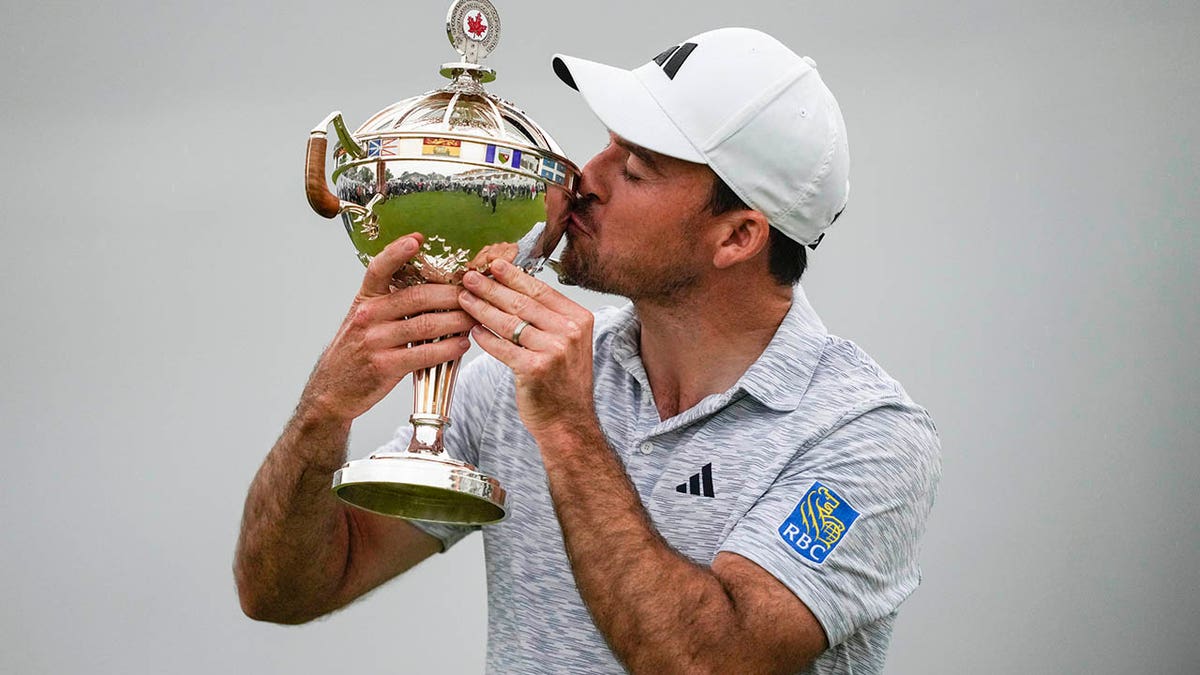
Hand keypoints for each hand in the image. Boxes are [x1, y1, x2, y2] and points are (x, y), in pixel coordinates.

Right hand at [301, 234, 476, 423]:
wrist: (332, 389)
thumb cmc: (355, 351)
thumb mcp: (364, 319)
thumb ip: (390, 303)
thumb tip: (433, 289)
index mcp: (365, 300)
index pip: (378, 269)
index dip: (397, 252)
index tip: (417, 240)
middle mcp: (368, 316)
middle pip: (417, 296)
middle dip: (451, 294)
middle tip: (473, 292)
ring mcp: (375, 341)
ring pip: (425, 324)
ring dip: (456, 320)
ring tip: (474, 317)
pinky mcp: (385, 366)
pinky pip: (424, 354)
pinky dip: (447, 348)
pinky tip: (461, 344)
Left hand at [458, 259, 595, 438]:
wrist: (569, 421)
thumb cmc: (564, 381)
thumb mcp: (568, 342)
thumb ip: (548, 317)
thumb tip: (515, 288)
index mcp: (579, 319)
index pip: (541, 290)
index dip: (514, 276)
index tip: (493, 265)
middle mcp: (569, 332)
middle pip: (522, 303)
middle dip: (491, 288)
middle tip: (469, 277)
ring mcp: (553, 350)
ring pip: (509, 323)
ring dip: (482, 308)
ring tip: (464, 299)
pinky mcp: (533, 369)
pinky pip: (502, 347)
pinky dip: (485, 338)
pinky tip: (473, 330)